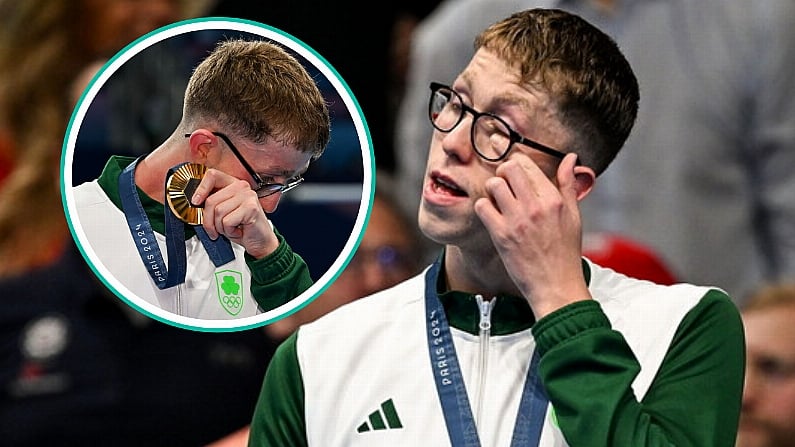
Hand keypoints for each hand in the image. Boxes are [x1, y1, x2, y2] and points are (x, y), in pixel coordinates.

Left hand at [190, 168, 278, 258]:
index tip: (195, 201)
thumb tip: (195, 201)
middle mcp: (241, 186)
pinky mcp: (251, 208)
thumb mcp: (223, 213)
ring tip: (230, 229)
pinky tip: (238, 231)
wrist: (260, 242)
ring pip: (218, 212)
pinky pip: (227, 221)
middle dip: (208, 220)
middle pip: (211, 200)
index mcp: (233, 184)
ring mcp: (248, 196)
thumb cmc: (242, 228)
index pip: (213, 176)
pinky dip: (229, 231)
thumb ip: (212, 204)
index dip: (201, 188)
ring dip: (220, 227)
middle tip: (215, 230)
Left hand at [473, 152, 590, 318]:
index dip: (515, 161)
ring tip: (498, 201)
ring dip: (492, 190)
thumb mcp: (574, 215)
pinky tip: (492, 216)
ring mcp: (517, 220)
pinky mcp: (501, 235)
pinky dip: (483, 208)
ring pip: (493, 184)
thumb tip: (570, 158)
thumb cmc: (565, 253)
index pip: (527, 164)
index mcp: (554, 199)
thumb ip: (568, 184)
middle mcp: (536, 206)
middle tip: (504, 184)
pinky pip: (482, 207)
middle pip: (508, 168)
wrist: (556, 285)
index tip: (509, 165)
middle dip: (503, 172)